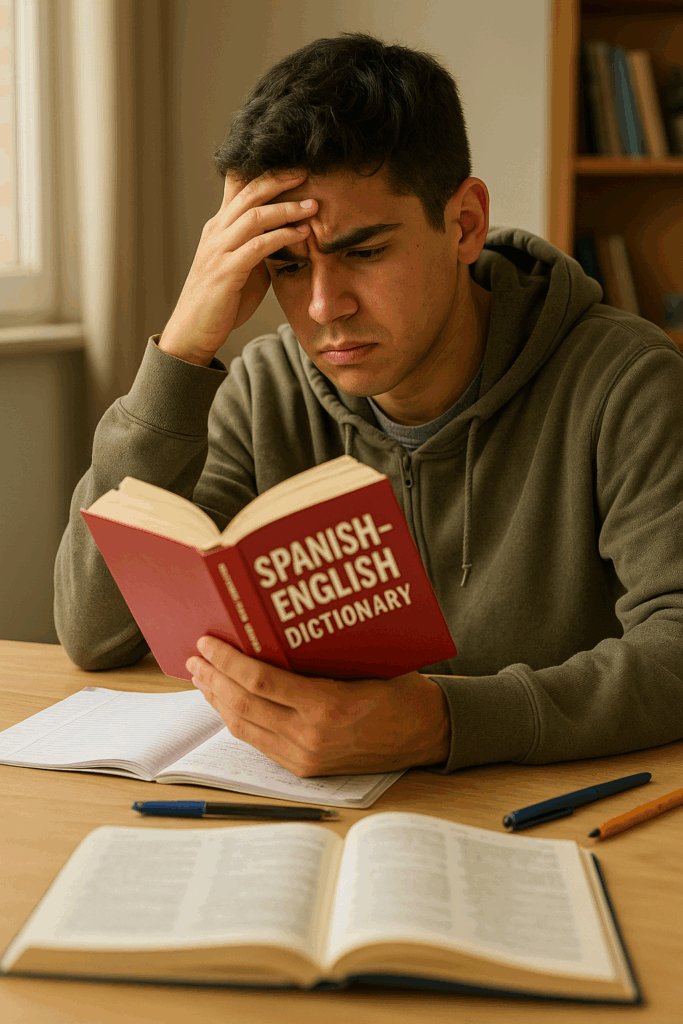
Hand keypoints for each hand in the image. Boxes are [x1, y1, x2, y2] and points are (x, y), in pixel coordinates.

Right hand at [159, 171, 316, 365]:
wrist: (192, 331)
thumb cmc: (221, 301)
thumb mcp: (242, 267)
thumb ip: (260, 249)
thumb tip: (288, 237)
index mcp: (219, 227)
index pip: (239, 187)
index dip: (265, 173)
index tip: (293, 167)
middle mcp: (216, 232)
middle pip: (249, 192)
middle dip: (280, 179)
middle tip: (307, 173)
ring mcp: (219, 250)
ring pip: (255, 216)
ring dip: (287, 209)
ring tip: (313, 206)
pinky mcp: (226, 272)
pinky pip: (258, 246)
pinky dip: (282, 237)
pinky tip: (302, 234)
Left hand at [186, 636, 451, 775]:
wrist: (428, 732)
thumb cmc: (401, 688)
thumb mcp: (363, 662)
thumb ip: (318, 655)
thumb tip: (268, 632)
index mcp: (327, 705)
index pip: (259, 682)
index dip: (227, 661)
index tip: (208, 643)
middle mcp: (311, 737)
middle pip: (243, 706)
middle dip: (213, 680)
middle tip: (195, 657)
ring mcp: (306, 757)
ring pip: (244, 728)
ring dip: (218, 701)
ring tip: (203, 678)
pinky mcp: (306, 769)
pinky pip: (259, 743)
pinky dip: (237, 720)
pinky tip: (228, 703)